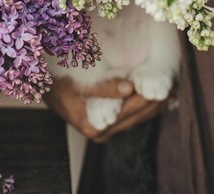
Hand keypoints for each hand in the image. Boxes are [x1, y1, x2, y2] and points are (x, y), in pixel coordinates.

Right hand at [43, 76, 172, 141]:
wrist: (41, 87)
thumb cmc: (58, 83)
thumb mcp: (78, 83)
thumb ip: (103, 87)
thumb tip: (128, 88)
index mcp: (93, 124)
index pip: (128, 113)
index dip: (147, 99)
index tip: (162, 87)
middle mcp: (101, 131)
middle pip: (135, 117)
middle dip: (154, 103)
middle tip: (172, 87)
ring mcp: (105, 129)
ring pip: (136, 119)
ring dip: (154, 106)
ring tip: (171, 91)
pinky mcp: (107, 123)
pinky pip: (131, 117)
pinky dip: (145, 108)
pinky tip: (158, 99)